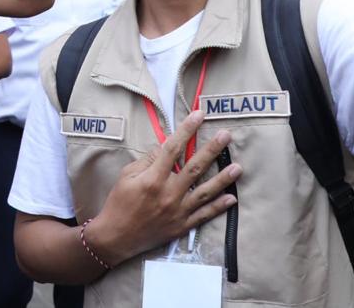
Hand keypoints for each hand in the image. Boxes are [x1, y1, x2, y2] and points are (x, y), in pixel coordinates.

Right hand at [87, 111, 240, 266]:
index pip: (173, 148)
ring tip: (238, 167)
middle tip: (226, 136)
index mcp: (153, 179)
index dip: (186, 130)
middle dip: (212, 150)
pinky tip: (232, 199)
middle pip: (194, 167)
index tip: (198, 116)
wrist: (116, 237)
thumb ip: (146, 161)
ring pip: (205, 192)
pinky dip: (218, 207)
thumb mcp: (126, 176)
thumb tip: (164, 148)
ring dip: (223, 179)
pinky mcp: (182, 226)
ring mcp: (177, 212)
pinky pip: (204, 216)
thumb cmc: (119, 203)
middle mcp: (168, 194)